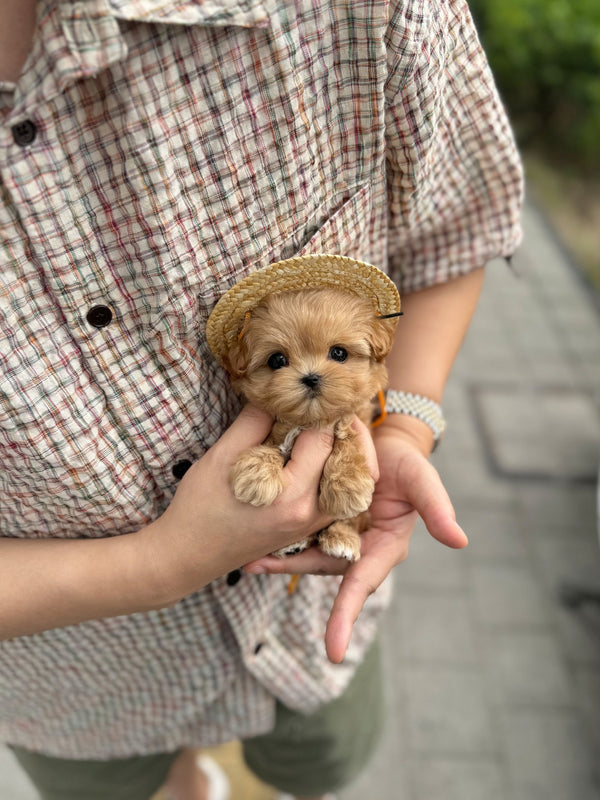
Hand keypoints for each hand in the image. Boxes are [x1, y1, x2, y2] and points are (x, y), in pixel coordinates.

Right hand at [143, 405, 334, 603]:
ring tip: (321, 425)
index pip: (323, 438)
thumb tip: (279, 394)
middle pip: (346, 458)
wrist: (188, 556)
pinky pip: (338, 494)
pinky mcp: (310, 529)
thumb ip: (255, 422)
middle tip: (322, 403)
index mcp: (290, 495)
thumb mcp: (222, 456)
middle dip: (337, 425)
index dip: (318, 409)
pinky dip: (333, 469)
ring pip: (351, 479)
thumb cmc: (199, 507)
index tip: (309, 391)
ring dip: (341, 448)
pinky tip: (316, 452)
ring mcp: (313, 524)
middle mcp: (310, 513)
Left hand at [244, 418, 467, 663]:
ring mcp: (336, 533)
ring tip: (247, 558)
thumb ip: (438, 509)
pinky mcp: (319, 517)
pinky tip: (253, 537)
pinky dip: (277, 536)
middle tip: (255, 568)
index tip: (332, 652)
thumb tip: (460, 541)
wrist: (384, 441)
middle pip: (322, 566)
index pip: (362, 584)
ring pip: (305, 552)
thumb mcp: (423, 481)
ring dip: (278, 556)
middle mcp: (357, 547)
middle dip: (292, 569)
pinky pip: (297, 532)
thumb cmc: (407, 463)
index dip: (346, 615)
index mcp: (382, 548)